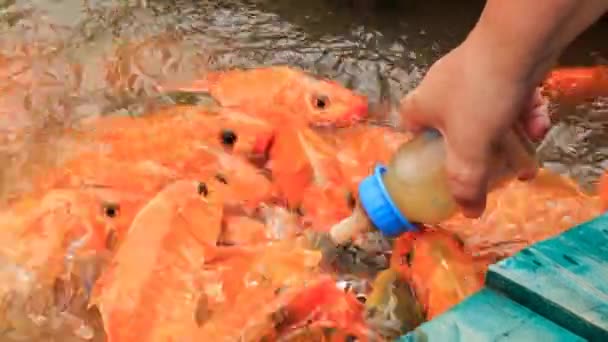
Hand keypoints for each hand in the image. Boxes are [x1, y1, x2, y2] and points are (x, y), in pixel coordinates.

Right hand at [399, 42, 550, 217]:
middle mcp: (442, 89)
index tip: (444, 168)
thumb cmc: (478, 99)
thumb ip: (466, 183)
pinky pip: (509, 97)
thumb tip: (469, 213)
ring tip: (529, 153)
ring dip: (510, 137)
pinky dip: (523, 113)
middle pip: (457, 129)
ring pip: (489, 114)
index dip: (426, 152)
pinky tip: (537, 123)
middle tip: (498, 168)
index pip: (412, 131)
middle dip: (483, 151)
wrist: (516, 46)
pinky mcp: (500, 65)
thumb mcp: (468, 150)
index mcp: (422, 106)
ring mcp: (472, 75)